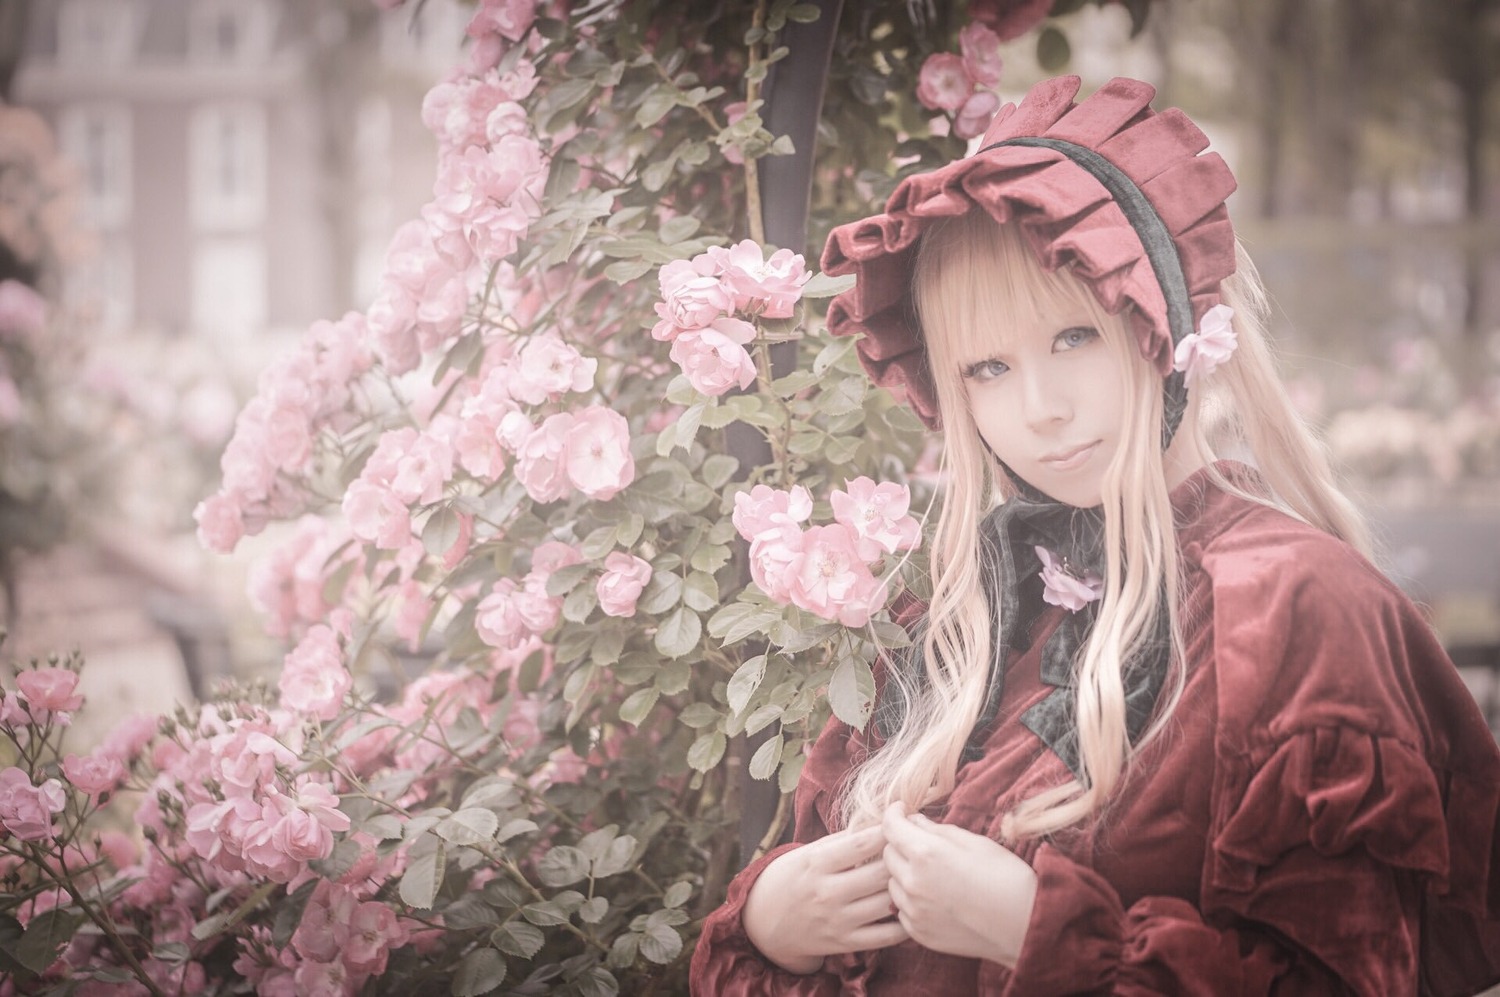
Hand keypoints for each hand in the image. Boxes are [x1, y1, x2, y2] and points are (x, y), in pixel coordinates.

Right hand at [742, 824, 909, 973]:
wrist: (765, 921)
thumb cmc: (793, 877)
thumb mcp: (809, 852)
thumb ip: (843, 840)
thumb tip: (881, 822)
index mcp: (817, 862)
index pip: (862, 843)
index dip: (889, 830)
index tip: (904, 822)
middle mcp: (827, 892)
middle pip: (880, 873)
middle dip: (902, 859)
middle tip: (916, 851)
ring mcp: (837, 920)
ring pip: (887, 902)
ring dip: (905, 889)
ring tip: (915, 878)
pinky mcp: (845, 943)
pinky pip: (886, 936)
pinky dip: (904, 923)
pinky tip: (909, 908)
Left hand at [881, 802, 1037, 967]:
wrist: (1025, 926)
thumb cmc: (1006, 877)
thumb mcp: (974, 842)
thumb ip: (938, 830)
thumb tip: (915, 822)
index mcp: (925, 854)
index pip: (890, 826)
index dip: (893, 813)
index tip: (901, 810)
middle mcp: (913, 883)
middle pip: (887, 854)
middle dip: (900, 843)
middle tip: (921, 842)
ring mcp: (914, 911)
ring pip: (892, 883)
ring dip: (904, 873)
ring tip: (932, 873)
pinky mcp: (919, 933)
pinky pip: (902, 909)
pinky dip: (912, 900)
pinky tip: (936, 898)